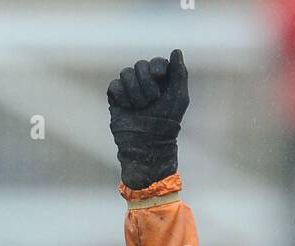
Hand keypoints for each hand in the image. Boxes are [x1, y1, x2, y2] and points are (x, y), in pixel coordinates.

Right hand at [107, 49, 188, 189]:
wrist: (148, 144)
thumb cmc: (167, 123)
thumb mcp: (179, 97)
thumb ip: (180, 73)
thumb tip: (176, 51)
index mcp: (161, 83)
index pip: (156, 63)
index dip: (156, 67)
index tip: (159, 77)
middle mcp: (144, 83)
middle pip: (139, 65)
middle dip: (146, 83)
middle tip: (151, 101)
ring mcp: (129, 90)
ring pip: (126, 73)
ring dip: (135, 92)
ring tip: (140, 108)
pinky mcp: (116, 98)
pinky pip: (114, 85)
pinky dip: (122, 96)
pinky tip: (128, 108)